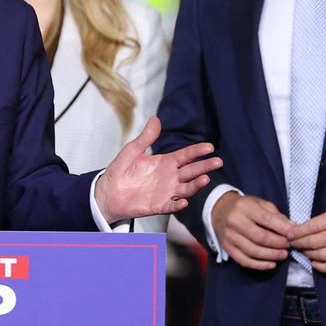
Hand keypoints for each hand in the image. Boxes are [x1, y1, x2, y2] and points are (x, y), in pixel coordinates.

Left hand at [96, 118, 221, 220]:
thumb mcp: (133, 150)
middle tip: (217, 162)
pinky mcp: (159, 206)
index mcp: (166, 162)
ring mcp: (166, 192)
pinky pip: (171, 206)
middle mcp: (170, 177)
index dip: (197, 151)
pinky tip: (183, 202)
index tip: (209, 147)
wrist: (108, 191)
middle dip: (205, 166)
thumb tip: (155, 119)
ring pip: (186, 188)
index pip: (186, 155)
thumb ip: (146, 137)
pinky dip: (177, 204)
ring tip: (205, 179)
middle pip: (191, 171)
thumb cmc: (121, 171)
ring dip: (196, 185)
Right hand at [210, 191, 291, 270]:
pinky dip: (259, 265)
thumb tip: (292, 227)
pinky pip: (244, 261)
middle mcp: (234, 221)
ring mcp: (229, 237)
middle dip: (278, 244)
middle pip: (260, 237)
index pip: (266, 219)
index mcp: (244, 207)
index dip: (282, 229)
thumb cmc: (245, 207)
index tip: (293, 234)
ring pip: (253, 251)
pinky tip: (271, 264)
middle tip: (289, 246)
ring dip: (271, 255)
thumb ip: (276, 215)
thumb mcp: (260, 204)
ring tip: (283, 255)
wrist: (220, 211)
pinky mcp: (227, 248)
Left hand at [289, 202, 325, 273]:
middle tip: (292, 245)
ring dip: (308, 255)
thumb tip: (303, 229)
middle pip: (315, 242)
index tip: (289, 235)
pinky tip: (314, 263)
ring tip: (303, 252)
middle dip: (299, 244)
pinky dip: (321, 267)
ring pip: (322, 255)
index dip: (298, 232)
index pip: (312, 226)